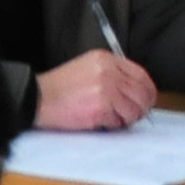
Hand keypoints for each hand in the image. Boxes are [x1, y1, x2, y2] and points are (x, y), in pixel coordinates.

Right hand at [36, 48, 157, 130]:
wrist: (37, 98)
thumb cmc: (57, 88)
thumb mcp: (86, 68)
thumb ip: (110, 73)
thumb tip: (134, 91)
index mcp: (105, 59)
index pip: (141, 75)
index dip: (147, 90)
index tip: (145, 100)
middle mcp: (108, 72)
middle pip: (142, 93)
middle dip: (140, 107)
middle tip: (132, 114)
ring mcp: (106, 89)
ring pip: (134, 109)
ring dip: (126, 118)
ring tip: (112, 118)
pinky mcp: (102, 107)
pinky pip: (120, 121)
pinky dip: (113, 125)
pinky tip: (100, 121)